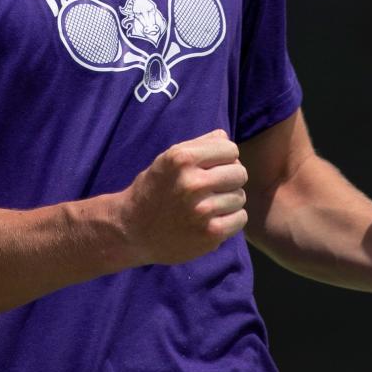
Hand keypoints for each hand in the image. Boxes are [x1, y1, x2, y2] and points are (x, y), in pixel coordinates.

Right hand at [122, 129, 248, 265]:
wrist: (131, 230)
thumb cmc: (153, 189)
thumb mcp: (168, 158)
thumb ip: (199, 144)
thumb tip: (225, 137)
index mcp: (182, 158)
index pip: (230, 149)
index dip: (224, 157)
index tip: (213, 166)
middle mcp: (193, 183)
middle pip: (240, 172)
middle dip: (229, 178)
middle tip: (213, 187)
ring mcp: (202, 211)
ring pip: (240, 196)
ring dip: (228, 200)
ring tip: (209, 204)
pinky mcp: (210, 234)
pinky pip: (240, 219)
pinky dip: (231, 219)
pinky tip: (213, 219)